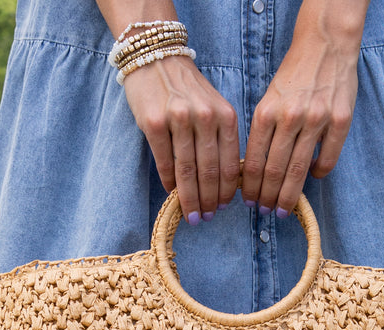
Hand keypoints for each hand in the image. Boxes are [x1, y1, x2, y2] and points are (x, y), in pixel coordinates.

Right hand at [123, 55, 240, 222]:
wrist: (155, 56)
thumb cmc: (187, 87)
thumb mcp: (213, 106)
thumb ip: (220, 137)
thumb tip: (223, 181)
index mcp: (224, 115)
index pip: (229, 163)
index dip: (227, 191)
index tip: (223, 208)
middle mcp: (204, 117)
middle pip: (209, 172)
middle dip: (209, 201)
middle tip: (206, 219)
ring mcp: (178, 119)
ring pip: (187, 171)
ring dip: (189, 198)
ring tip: (192, 215)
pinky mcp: (153, 123)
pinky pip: (164, 161)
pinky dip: (169, 181)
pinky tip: (171, 193)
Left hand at [242, 12, 362, 213]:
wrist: (325, 45)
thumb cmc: (294, 75)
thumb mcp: (269, 99)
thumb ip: (263, 131)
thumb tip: (254, 171)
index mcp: (267, 111)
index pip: (254, 161)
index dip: (250, 187)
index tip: (249, 201)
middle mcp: (290, 116)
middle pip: (275, 171)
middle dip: (268, 198)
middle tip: (266, 212)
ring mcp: (317, 119)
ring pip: (299, 171)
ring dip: (289, 196)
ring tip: (283, 209)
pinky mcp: (340, 121)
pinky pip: (327, 161)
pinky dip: (318, 174)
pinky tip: (312, 176)